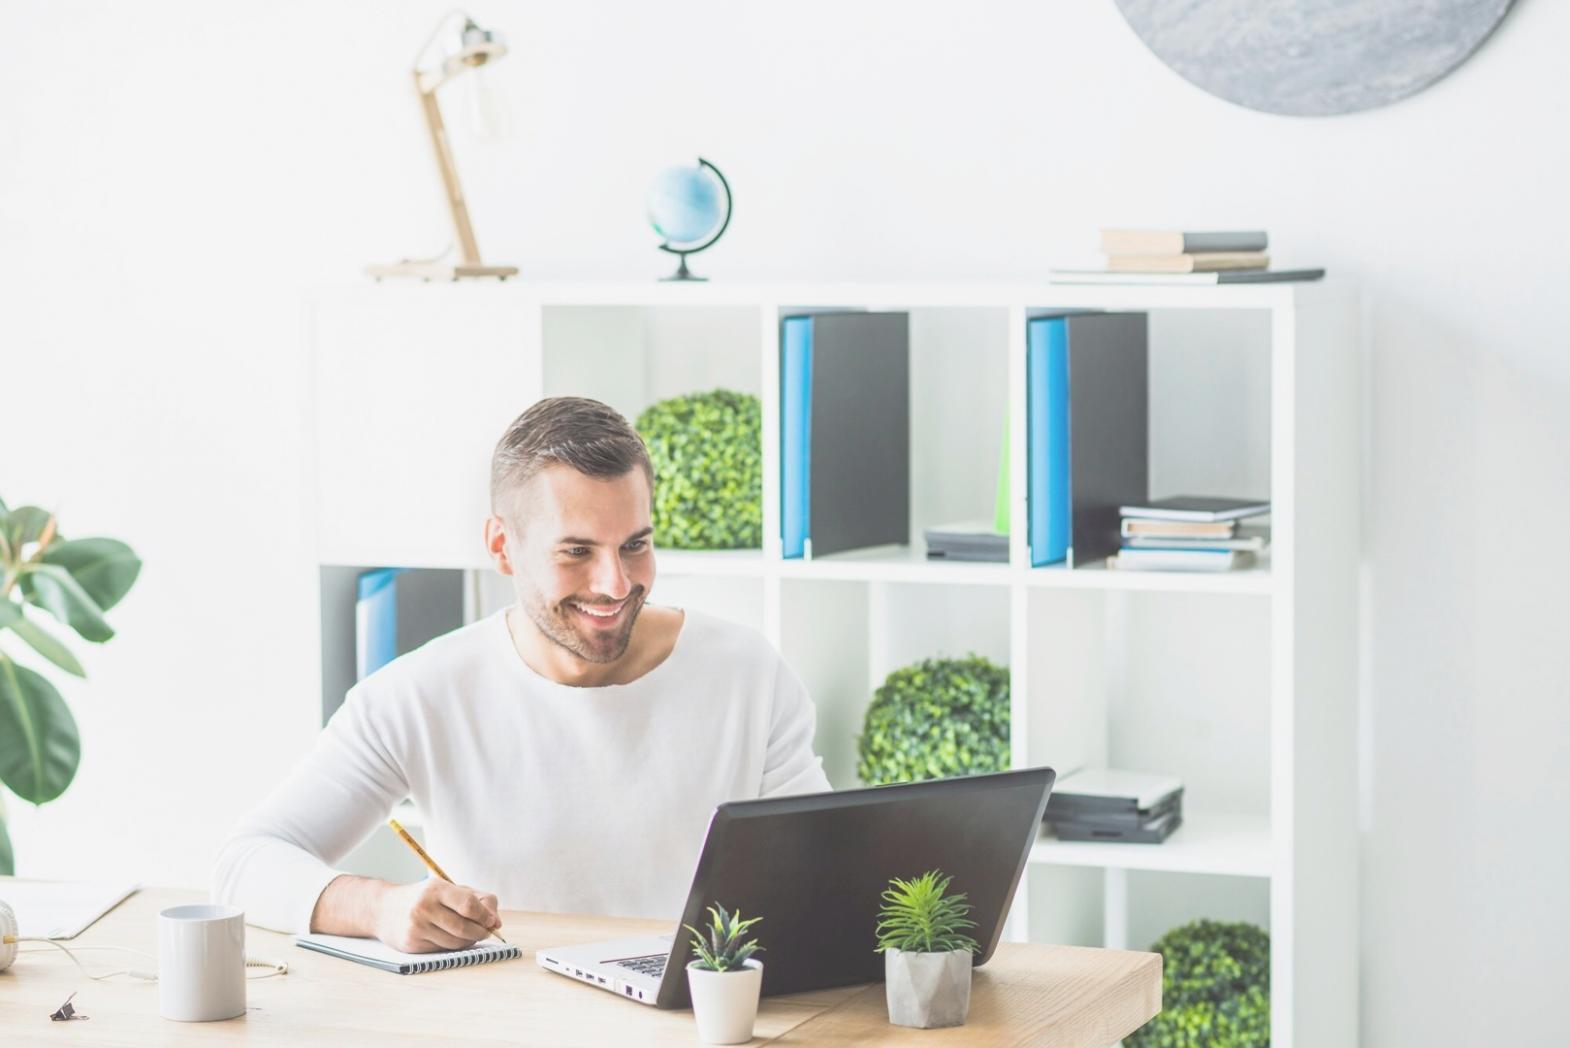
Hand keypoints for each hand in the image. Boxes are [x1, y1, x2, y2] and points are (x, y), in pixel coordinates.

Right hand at [373, 878, 500, 952]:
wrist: (384, 909)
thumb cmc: (424, 898)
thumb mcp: (448, 889)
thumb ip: (477, 900)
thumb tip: (497, 922)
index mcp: (436, 889)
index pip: (468, 905)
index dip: (485, 916)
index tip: (492, 921)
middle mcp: (424, 907)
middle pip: (464, 927)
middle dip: (481, 932)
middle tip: (486, 932)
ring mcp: (417, 927)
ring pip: (455, 942)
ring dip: (468, 941)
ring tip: (469, 934)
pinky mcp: (412, 944)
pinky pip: (442, 950)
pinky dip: (453, 947)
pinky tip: (451, 938)